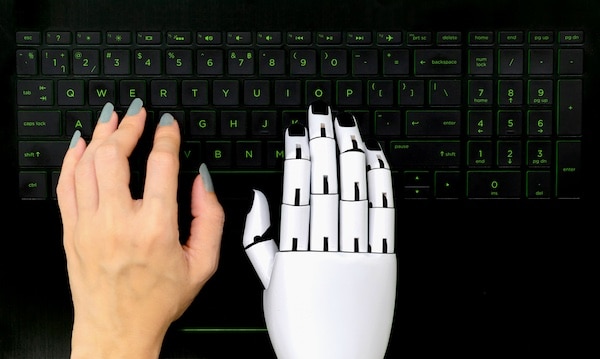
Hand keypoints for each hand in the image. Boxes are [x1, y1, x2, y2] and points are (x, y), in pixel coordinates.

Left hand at [56, 98, 223, 358]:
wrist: (117, 330)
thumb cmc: (158, 301)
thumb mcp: (203, 264)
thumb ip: (209, 218)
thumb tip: (201, 181)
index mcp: (155, 229)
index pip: (160, 165)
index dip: (166, 137)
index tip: (169, 125)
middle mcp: (118, 223)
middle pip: (116, 156)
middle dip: (129, 126)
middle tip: (138, 113)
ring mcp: (89, 226)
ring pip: (88, 164)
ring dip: (101, 134)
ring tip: (111, 117)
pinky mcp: (72, 231)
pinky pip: (66, 184)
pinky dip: (73, 158)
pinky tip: (82, 143)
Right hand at [243, 101, 396, 358]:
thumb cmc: (299, 327)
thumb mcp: (269, 285)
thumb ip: (258, 240)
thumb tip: (255, 200)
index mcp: (294, 255)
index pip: (296, 193)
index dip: (297, 158)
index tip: (297, 132)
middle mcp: (325, 251)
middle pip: (325, 187)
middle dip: (323, 145)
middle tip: (322, 115)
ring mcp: (356, 255)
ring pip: (354, 196)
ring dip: (351, 156)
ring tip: (347, 127)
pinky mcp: (382, 263)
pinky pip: (383, 217)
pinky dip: (380, 185)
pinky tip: (376, 161)